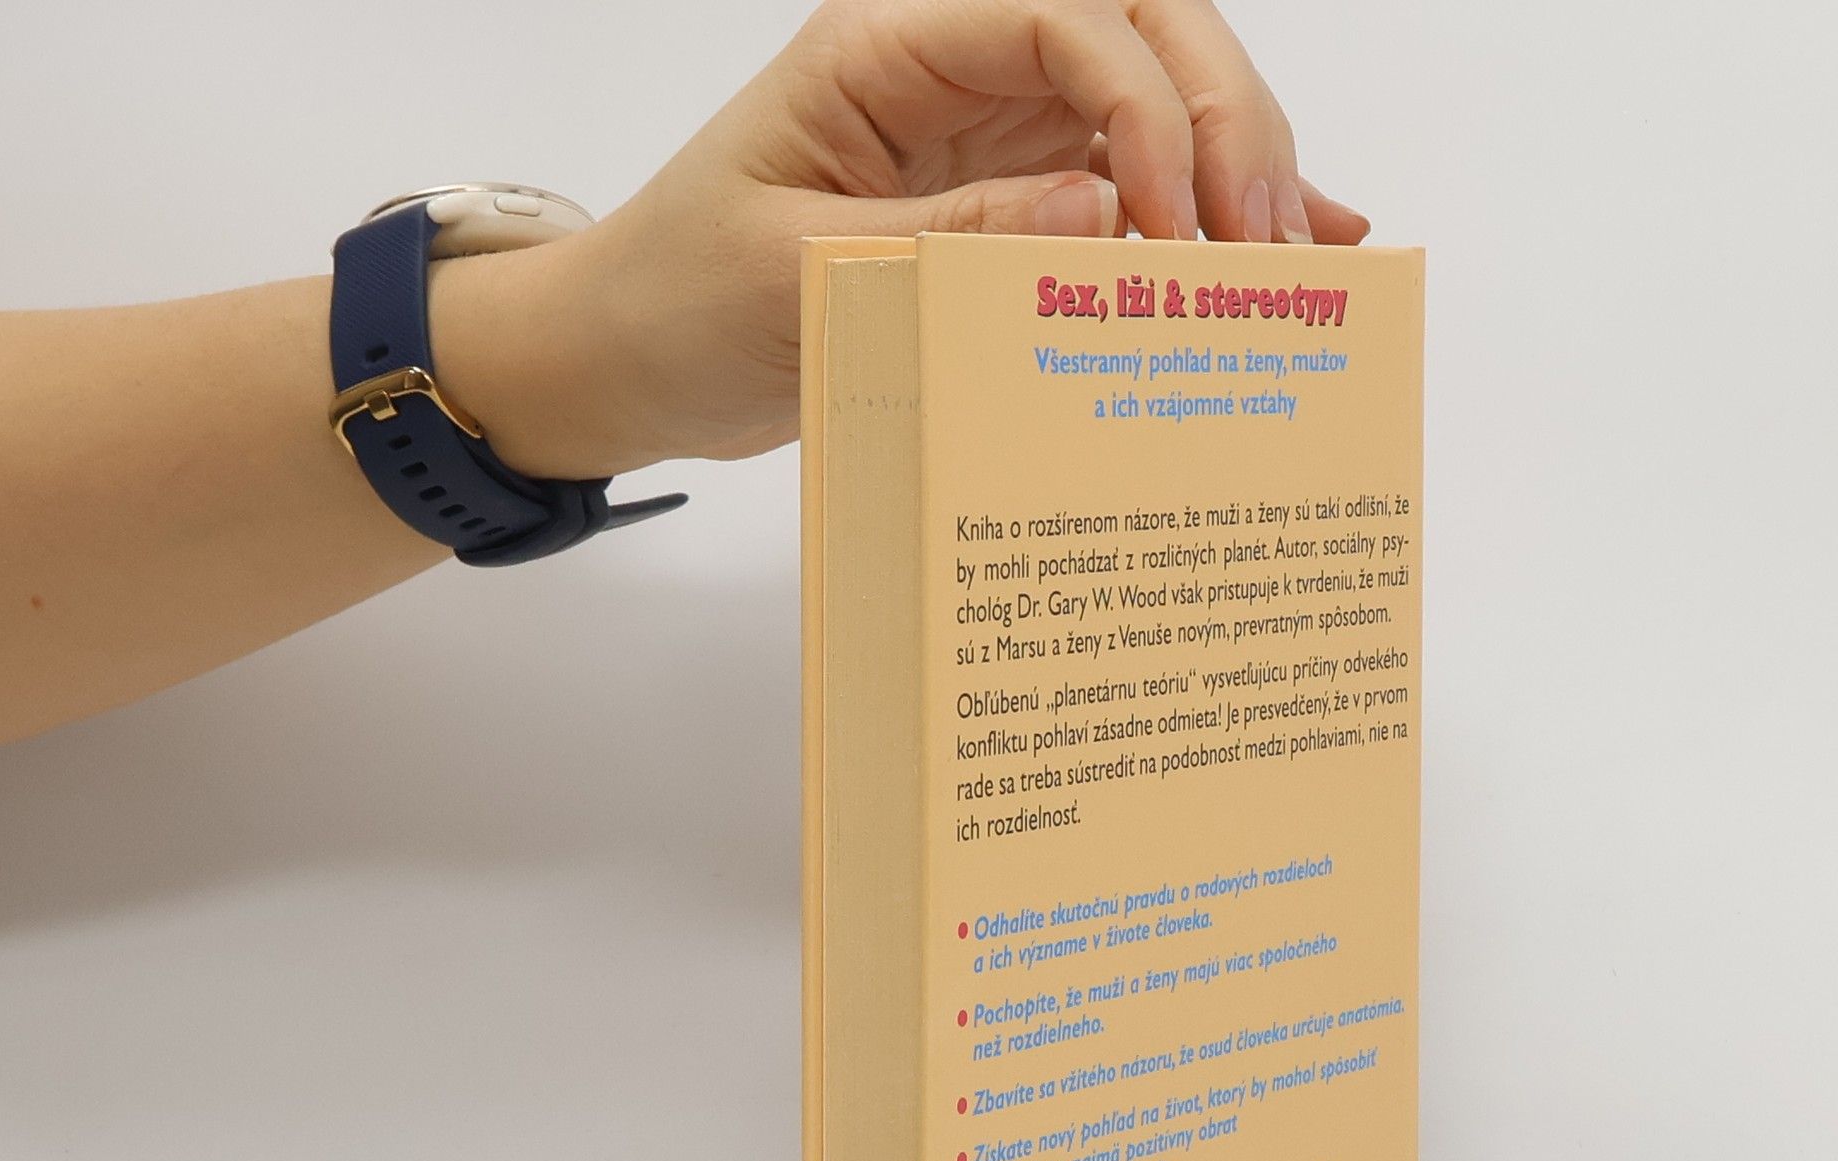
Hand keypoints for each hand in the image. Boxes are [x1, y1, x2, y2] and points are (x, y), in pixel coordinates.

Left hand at [460, 0, 1369, 479]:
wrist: (630, 359)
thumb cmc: (678, 299)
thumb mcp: (798, 274)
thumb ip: (949, 237)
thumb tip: (1103, 214)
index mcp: (893, 48)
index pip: (1069, 15)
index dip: (1146, 103)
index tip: (1174, 222)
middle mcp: (959, 71)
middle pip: (1141, 33)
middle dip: (1221, 120)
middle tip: (1262, 243)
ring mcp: (993, 134)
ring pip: (1155, 107)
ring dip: (1235, 167)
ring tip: (1293, 264)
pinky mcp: (1008, 202)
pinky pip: (1130, 188)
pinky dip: (1207, 212)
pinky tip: (1296, 241)